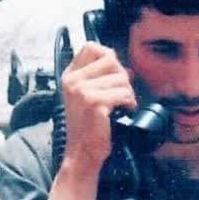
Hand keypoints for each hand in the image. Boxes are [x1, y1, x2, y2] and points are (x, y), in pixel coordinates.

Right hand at [60, 42, 136, 170]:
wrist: (82, 153)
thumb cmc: (87, 127)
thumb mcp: (84, 96)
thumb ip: (96, 76)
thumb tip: (119, 62)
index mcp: (69, 76)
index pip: (91, 47)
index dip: (108, 56)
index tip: (112, 73)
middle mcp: (73, 81)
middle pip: (110, 59)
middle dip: (122, 76)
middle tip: (121, 94)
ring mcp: (82, 91)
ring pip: (121, 78)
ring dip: (128, 92)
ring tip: (121, 105)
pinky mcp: (95, 103)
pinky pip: (123, 93)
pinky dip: (129, 102)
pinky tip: (123, 111)